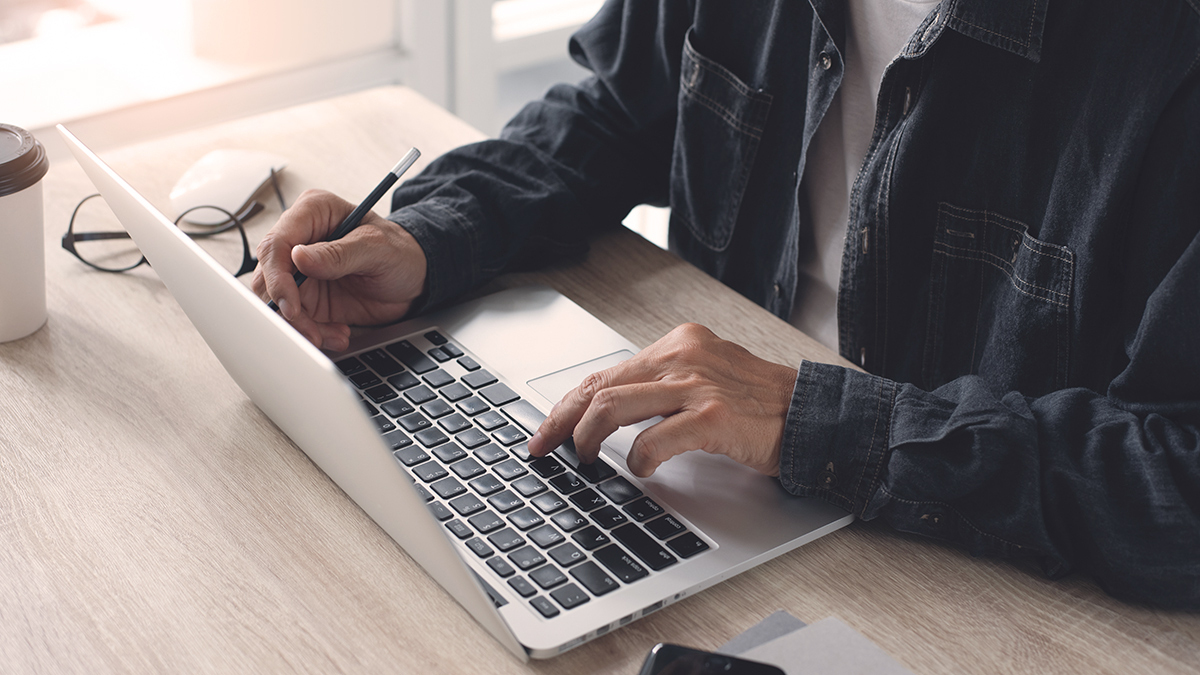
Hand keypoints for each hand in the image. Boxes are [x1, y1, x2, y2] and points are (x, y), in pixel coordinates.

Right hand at [251, 189, 427, 350]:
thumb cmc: (401, 251)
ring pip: (276, 302)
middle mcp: (301, 240)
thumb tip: (299, 257)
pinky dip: (313, 333)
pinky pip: (295, 319)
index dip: (277, 277)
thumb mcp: (377, 248)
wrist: (415, 279)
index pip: (277, 243)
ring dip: (300, 326)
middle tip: (311, 330)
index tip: (291, 305)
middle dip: (286, 309)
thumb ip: (339, 253)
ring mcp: (301, 270)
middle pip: (268, 275)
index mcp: (313, 213)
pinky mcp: (307, 296)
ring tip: (331, 335)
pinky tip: (336, 334)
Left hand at [526, 323, 796, 477]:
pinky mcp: (714, 417)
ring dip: (588, 438)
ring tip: (585, 459)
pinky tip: (640, 470)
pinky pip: (655, 440)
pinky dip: (638, 459)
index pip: (606, 373)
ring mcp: (698, 385)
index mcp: (678, 345)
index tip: (546, 429)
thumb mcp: (705, 379)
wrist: (813, 415)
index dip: (568, 404)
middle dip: (562, 421)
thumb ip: (662, 389)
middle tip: (545, 447)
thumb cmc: (759, 405)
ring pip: (614, 407)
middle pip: (600, 386)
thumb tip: (607, 415)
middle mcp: (683, 357)